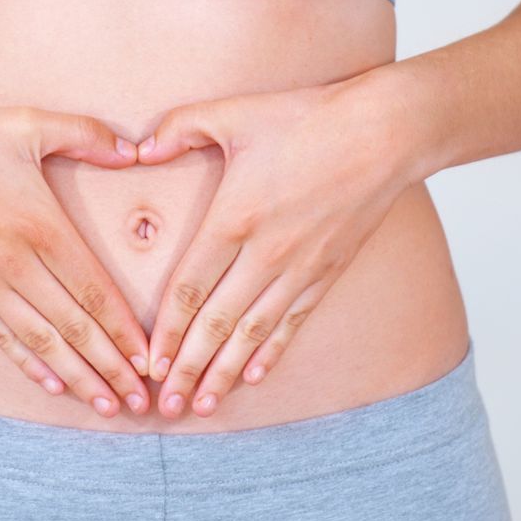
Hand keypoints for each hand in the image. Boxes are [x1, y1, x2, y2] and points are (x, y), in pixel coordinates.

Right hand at [0, 98, 153, 417]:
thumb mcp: (29, 123)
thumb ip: (87, 134)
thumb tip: (134, 149)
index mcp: (40, 226)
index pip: (94, 291)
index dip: (125, 330)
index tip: (150, 358)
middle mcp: (15, 264)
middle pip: (74, 327)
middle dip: (112, 368)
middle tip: (142, 400)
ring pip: (41, 342)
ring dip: (78, 377)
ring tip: (108, 405)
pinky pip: (0, 339)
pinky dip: (30, 365)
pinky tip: (54, 386)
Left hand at [134, 73, 419, 418]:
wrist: (384, 132)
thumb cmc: (306, 117)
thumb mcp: (233, 112)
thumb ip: (178, 129)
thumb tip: (136, 150)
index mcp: (233, 218)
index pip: (189, 289)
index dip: (166, 332)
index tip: (148, 364)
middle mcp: (264, 253)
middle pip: (216, 324)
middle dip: (188, 369)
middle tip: (165, 407)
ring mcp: (299, 267)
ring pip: (253, 333)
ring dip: (225, 373)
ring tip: (203, 406)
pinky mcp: (327, 271)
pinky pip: (293, 322)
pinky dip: (271, 353)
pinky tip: (255, 377)